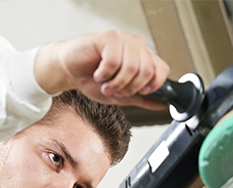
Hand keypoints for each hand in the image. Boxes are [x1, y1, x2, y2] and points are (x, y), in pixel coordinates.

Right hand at [34, 30, 169, 108]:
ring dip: (116, 83)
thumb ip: (142, 99)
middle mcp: (135, 46)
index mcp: (142, 57)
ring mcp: (123, 40)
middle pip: (147, 71)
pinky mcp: (108, 37)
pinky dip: (104, 73)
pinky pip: (114, 60)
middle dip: (130, 87)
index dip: (154, 85)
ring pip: (131, 67)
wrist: (70, 72)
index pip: (162, 69)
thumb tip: (162, 104)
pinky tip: (98, 73)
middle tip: (116, 90)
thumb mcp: (122, 96)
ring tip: (106, 84)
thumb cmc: (93, 79)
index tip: (141, 93)